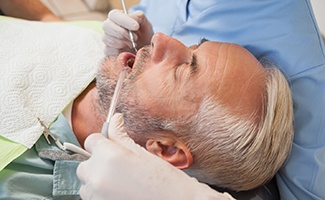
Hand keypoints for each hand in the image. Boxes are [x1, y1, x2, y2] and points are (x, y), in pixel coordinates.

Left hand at [77, 113, 233, 199]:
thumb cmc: (164, 180)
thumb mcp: (142, 153)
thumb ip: (121, 135)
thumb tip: (115, 119)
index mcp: (109, 157)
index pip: (91, 140)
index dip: (102, 141)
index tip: (110, 145)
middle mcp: (98, 176)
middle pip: (85, 163)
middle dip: (98, 162)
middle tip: (118, 165)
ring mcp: (96, 195)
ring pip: (86, 182)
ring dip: (97, 179)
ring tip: (120, 180)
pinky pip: (91, 196)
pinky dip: (100, 192)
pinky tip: (119, 191)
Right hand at [102, 9, 153, 55]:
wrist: (143, 47)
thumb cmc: (142, 32)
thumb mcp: (144, 22)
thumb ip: (138, 17)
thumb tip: (132, 20)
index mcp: (115, 16)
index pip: (114, 15)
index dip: (124, 21)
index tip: (136, 27)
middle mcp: (108, 26)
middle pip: (108, 26)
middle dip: (123, 33)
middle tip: (135, 38)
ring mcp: (106, 38)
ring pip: (109, 39)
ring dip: (123, 43)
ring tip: (133, 44)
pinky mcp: (107, 50)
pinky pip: (109, 50)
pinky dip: (120, 51)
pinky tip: (128, 50)